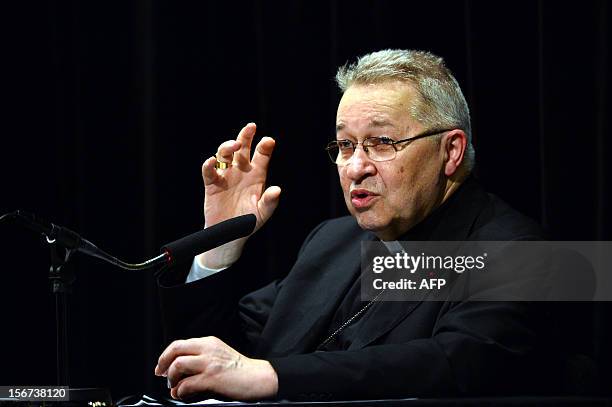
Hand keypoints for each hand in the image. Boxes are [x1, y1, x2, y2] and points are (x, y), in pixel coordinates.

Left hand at [154, 336, 277, 400]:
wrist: (258, 377)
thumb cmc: (240, 370)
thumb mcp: (219, 354)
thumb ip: (202, 356)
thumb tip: (180, 369)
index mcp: (209, 342)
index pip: (180, 344)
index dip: (166, 355)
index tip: (161, 366)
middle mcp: (208, 349)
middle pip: (175, 350)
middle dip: (163, 363)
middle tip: (161, 375)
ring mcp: (209, 363)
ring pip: (178, 365)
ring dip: (171, 378)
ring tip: (175, 386)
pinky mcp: (212, 378)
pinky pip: (186, 384)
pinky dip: (180, 391)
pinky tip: (182, 394)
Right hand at [198, 123, 280, 267]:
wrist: (229, 236)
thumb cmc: (248, 223)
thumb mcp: (263, 213)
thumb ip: (270, 202)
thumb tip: (277, 190)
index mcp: (256, 175)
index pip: (262, 156)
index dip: (265, 147)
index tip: (268, 141)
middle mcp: (241, 172)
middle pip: (242, 149)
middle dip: (246, 136)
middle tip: (251, 127)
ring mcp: (226, 176)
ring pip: (225, 155)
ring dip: (228, 147)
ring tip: (235, 145)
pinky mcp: (212, 185)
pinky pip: (209, 172)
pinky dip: (209, 165)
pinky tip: (212, 161)